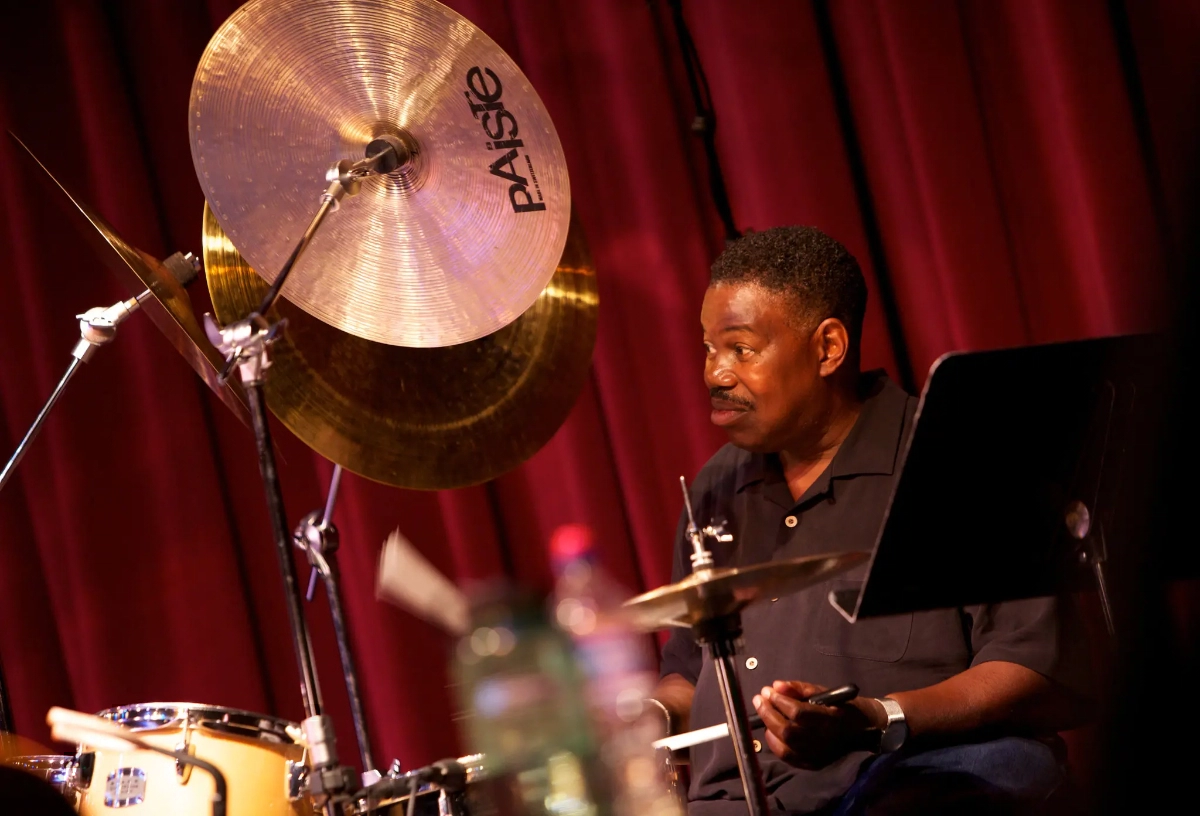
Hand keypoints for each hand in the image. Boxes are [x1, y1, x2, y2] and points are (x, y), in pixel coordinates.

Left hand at [752, 681, 879, 768]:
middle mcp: (824, 740)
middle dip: (768, 713)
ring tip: (763, 712)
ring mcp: (818, 755)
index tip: (767, 690)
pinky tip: (770, 730)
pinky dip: (774, 743)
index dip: (779, 701)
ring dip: (769, 727)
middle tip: (759, 699)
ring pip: (785, 746)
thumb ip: (799, 688)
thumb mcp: (824, 691)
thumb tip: (776, 686)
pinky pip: (788, 757)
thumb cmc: (842, 706)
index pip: (798, 713)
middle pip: (788, 730)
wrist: (863, 730)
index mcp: (830, 719)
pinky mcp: (813, 764)